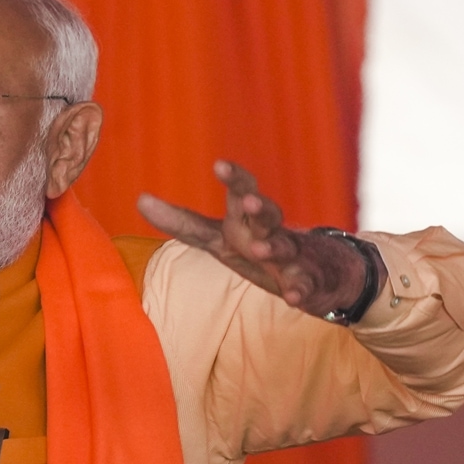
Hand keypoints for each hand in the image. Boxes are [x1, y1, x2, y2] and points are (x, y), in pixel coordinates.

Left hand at [136, 160, 385, 318]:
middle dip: (259, 205)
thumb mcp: (220, 237)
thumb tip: (139, 199)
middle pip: (266, 213)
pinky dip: (300, 290)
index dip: (233, 179)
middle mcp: (270, 231)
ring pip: (284, 247)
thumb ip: (183, 221)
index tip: (220, 165)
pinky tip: (294, 298)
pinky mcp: (309, 283)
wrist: (324, 272)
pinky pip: (305, 286)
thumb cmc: (260, 247)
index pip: (239, 194)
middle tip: (250, 199)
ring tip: (259, 249)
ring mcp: (292, 256)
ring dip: (273, 247)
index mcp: (248, 219)